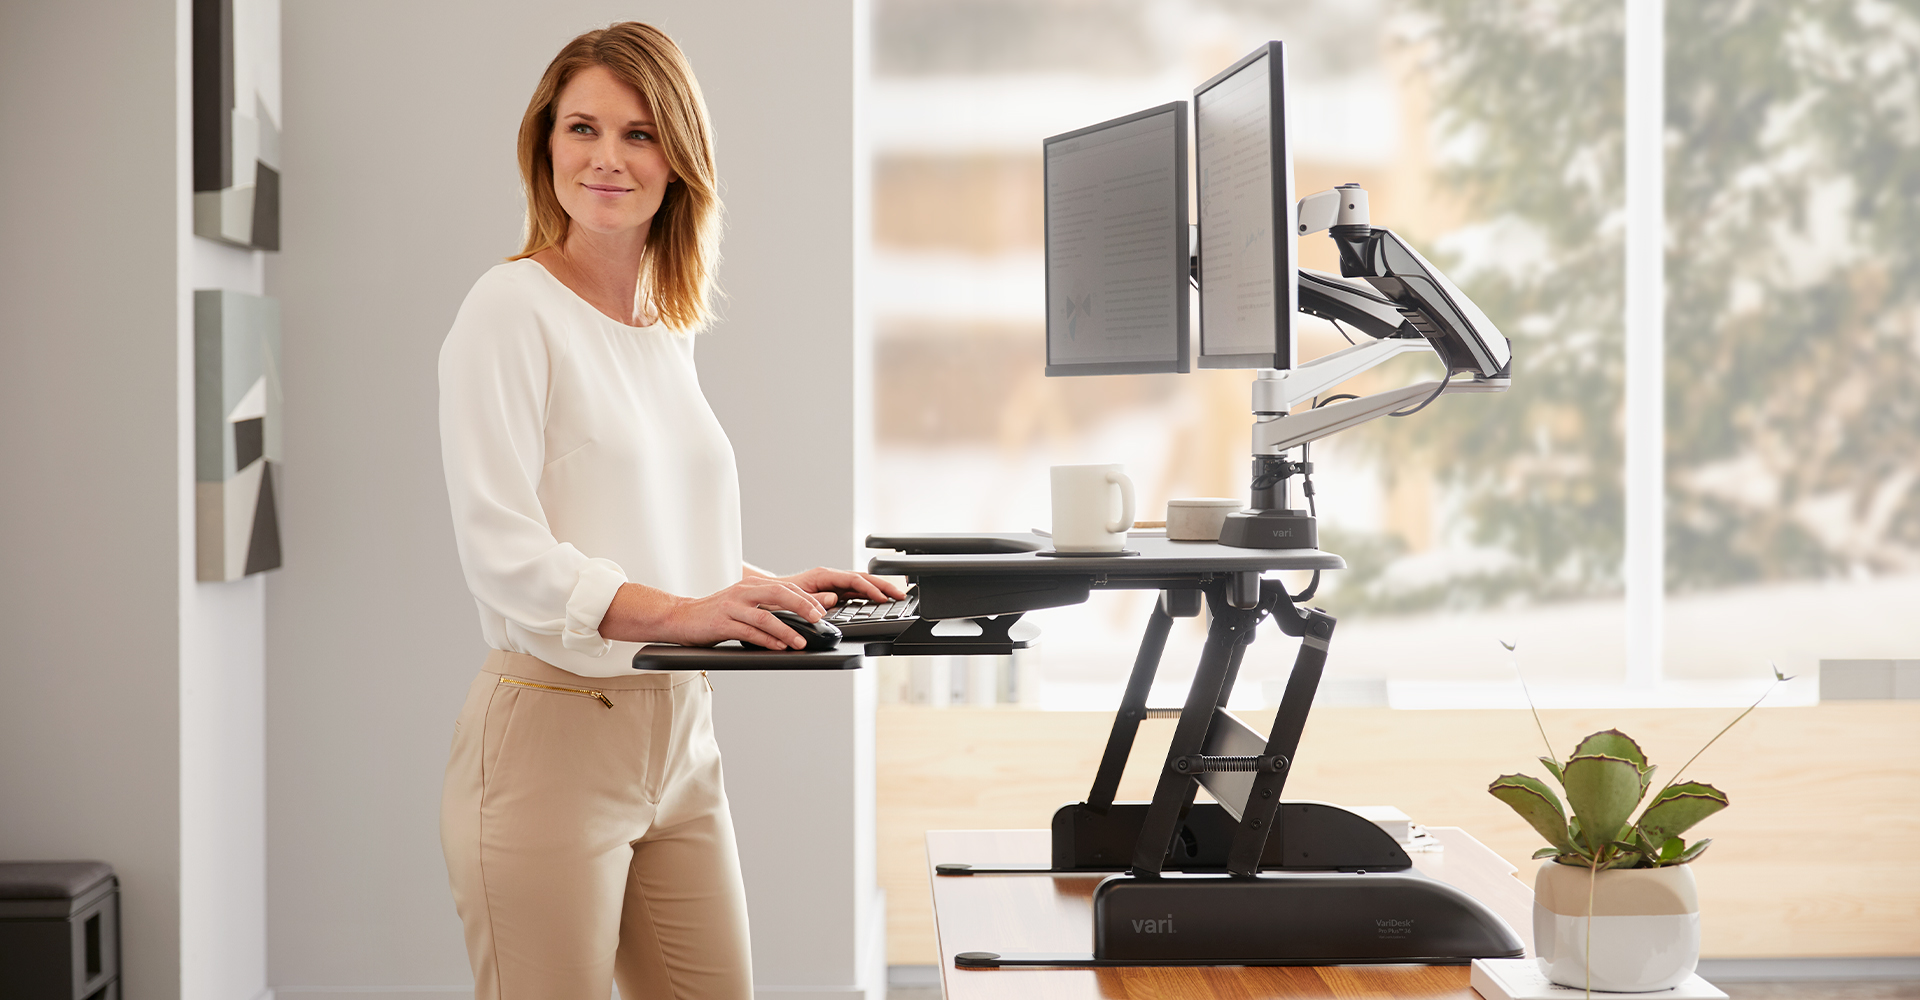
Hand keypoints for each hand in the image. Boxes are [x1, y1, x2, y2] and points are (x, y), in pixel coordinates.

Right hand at [600, 579, 827, 650]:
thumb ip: (766, 609)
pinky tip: (778, 648)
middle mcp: (743, 592)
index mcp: (751, 586)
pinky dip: (766, 640)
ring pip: (765, 616)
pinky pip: (748, 632)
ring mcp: (731, 606)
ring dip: (786, 630)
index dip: (806, 599)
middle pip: (779, 595)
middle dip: (802, 607)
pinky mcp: (721, 623)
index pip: (785, 588)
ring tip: (800, 643)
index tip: (822, 611)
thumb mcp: (743, 606)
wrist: (680, 617)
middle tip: (819, 621)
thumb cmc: (715, 615)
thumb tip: (796, 619)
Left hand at [754, 566, 906, 607]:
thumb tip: (833, 599)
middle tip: (901, 593)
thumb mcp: (794, 598)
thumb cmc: (778, 595)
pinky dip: (870, 594)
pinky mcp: (833, 592)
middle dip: (883, 585)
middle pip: (863, 579)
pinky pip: (856, 591)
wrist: (768, 594)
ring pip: (862, 584)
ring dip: (879, 589)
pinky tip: (879, 600)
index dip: (871, 589)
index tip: (883, 598)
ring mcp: (833, 584)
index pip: (854, 580)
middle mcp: (831, 578)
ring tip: (896, 595)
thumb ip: (815, 599)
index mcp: (824, 576)